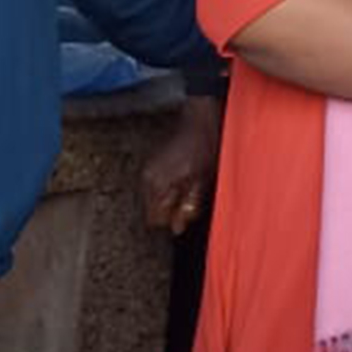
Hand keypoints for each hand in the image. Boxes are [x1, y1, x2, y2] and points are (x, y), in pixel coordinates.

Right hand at [139, 96, 221, 234]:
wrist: (199, 121)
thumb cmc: (205, 149)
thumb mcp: (202, 181)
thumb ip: (188, 207)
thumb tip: (177, 229)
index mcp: (157, 184)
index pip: (155, 219)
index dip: (173, 219)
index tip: (188, 210)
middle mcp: (146, 178)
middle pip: (152, 210)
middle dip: (171, 210)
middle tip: (192, 196)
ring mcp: (147, 171)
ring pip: (154, 200)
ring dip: (169, 200)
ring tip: (189, 185)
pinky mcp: (151, 165)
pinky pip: (155, 188)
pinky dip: (168, 189)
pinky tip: (184, 178)